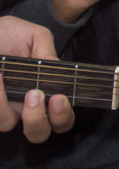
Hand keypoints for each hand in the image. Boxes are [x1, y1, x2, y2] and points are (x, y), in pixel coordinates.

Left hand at [0, 16, 74, 141]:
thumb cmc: (8, 35)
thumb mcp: (33, 35)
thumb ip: (46, 49)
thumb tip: (53, 66)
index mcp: (44, 93)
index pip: (61, 119)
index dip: (63, 116)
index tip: (59, 98)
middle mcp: (23, 106)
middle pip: (39, 134)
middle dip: (39, 120)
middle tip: (34, 96)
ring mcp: (4, 108)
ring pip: (7, 124)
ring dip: (5, 104)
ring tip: (3, 77)